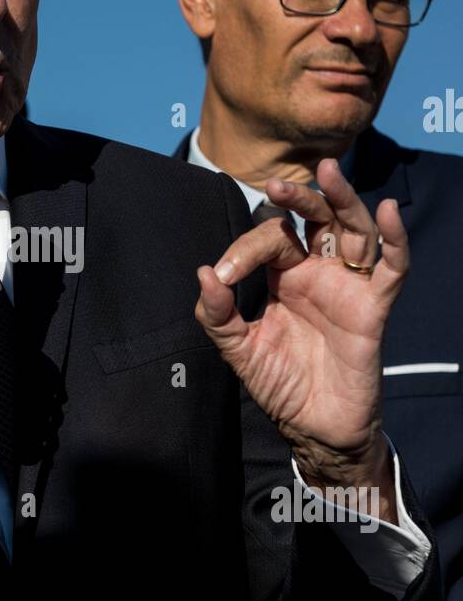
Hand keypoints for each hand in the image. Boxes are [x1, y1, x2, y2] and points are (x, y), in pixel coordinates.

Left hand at [195, 159, 407, 485]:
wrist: (313, 428)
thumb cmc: (280, 385)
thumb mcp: (239, 351)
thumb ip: (218, 316)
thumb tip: (204, 273)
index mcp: (284, 276)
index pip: (271, 238)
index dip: (246, 249)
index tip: (225, 275)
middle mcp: (318, 273)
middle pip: (315, 219)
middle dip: (299, 197)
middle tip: (276, 184)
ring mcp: (347, 287)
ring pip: (353, 229)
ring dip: (342, 199)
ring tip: (329, 172)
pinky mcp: (373, 308)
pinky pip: (392, 268)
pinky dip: (396, 239)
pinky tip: (387, 211)